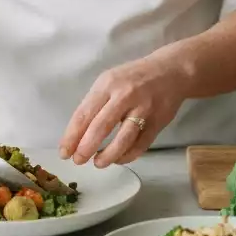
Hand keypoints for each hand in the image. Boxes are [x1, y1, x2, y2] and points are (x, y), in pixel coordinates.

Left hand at [59, 55, 185, 167]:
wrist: (171, 72)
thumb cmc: (133, 77)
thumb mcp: (110, 80)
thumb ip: (95, 103)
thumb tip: (78, 134)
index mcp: (108, 84)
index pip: (85, 113)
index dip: (72, 135)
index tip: (64, 152)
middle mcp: (125, 96)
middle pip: (101, 126)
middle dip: (86, 147)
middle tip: (78, 160)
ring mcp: (143, 110)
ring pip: (123, 139)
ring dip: (107, 156)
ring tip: (98, 163)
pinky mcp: (157, 122)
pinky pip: (140, 145)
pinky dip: (127, 156)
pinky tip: (118, 158)